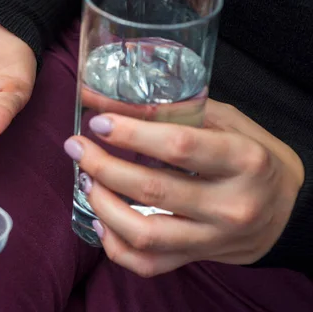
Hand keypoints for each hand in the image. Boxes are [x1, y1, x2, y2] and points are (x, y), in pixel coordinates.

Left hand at [64, 100, 303, 276]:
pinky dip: (114, 245)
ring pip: (143, 233)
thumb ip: (168, 109)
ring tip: (86, 179)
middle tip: (76, 146)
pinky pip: (147, 264)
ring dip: (101, 204)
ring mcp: (214, 238)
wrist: (287, 206)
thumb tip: (102, 98)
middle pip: (151, 189)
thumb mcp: (223, 121)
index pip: (178, 146)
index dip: (131, 133)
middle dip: (102, 165)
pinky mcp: (199, 259)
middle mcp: (232, 204)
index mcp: (244, 160)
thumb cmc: (251, 154)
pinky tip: (100, 218)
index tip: (98, 122)